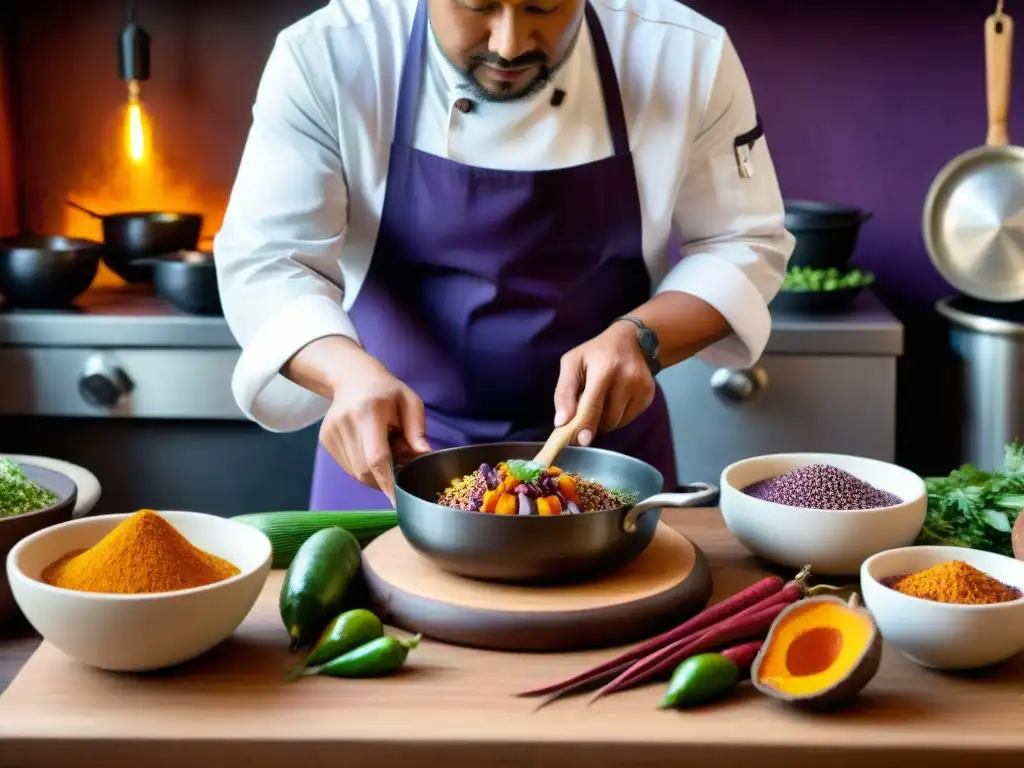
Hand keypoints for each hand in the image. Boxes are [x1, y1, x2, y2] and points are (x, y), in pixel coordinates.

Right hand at [319, 344, 431, 504]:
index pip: (376, 457)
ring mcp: (331, 432)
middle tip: (399, 464)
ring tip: (384, 449)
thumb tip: (423, 457)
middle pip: (365, 470)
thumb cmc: (387, 391)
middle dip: (385, 479)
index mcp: (369, 411)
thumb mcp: (410, 402)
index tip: (399, 502)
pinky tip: (370, 449)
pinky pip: (348, 467)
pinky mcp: (325, 440)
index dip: (388, 483)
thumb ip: (417, 430)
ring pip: (356, 473)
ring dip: (374, 473)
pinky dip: (363, 468)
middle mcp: (345, 423)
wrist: (353, 377)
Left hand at [553, 322, 655, 445]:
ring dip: (604, 420)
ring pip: (617, 422)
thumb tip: (561, 423)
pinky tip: (615, 399)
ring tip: (602, 399)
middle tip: (586, 408)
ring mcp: (641, 388)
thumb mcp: (572, 363)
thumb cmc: (595, 353)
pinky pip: (628, 419)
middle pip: (606, 418)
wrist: (632, 340)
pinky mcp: (649, 395)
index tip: (580, 441)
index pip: (593, 404)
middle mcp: (627, 379)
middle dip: (592, 421)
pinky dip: (617, 416)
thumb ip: (564, 392)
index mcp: (605, 369)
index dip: (586, 425)